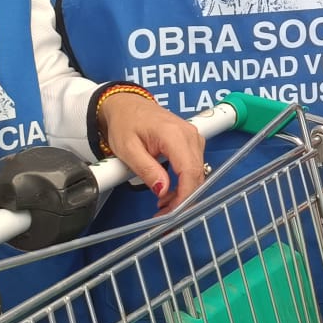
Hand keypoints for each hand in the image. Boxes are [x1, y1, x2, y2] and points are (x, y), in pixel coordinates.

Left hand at [100, 93, 206, 212]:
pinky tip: (168, 192)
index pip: (189, 170)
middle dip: (183, 199)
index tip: (172, 212)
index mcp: (174, 134)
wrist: (127, 106)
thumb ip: (146, 169)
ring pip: (197, 174)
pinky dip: (183, 183)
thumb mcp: (128, 149)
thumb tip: (162, 190)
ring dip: (183, 193)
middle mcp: (190, 135)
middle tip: (163, 216)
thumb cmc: (125, 123)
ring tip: (162, 206)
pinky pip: (194, 167)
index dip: (184, 195)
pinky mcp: (192, 142)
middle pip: (196, 175)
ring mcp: (194, 138)